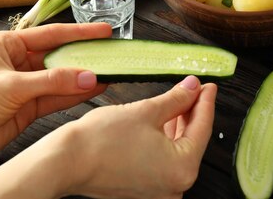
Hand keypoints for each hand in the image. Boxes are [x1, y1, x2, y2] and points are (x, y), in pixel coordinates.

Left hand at [0, 22, 110, 168]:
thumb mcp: (11, 86)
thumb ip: (53, 82)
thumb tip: (89, 77)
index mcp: (7, 45)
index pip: (50, 35)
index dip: (79, 33)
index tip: (104, 31)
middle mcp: (17, 62)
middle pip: (58, 57)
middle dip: (84, 57)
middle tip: (111, 53)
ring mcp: (24, 86)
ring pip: (61, 79)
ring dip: (83, 78)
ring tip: (109, 73)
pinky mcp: (27, 108)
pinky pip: (57, 98)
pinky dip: (74, 95)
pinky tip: (93, 89)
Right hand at [58, 76, 216, 197]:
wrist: (64, 162)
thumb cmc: (100, 141)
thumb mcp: (147, 111)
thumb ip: (177, 99)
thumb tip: (193, 88)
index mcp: (182, 169)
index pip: (203, 127)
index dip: (205, 101)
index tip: (208, 84)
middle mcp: (175, 187)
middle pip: (192, 140)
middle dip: (193, 111)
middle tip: (195, 88)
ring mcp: (159, 191)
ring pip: (177, 149)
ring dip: (179, 124)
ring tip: (181, 99)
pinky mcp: (144, 189)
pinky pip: (163, 159)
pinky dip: (165, 139)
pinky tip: (165, 119)